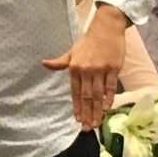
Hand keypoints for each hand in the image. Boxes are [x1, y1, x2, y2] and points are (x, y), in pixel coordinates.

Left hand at [43, 4, 128, 129]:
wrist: (106, 28)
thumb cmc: (88, 42)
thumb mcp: (71, 52)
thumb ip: (59, 62)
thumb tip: (43, 64)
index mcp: (75, 68)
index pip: (75, 91)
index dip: (76, 106)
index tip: (77, 120)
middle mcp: (86, 70)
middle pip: (86, 96)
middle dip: (86, 113)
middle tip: (86, 128)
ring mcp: (100, 69)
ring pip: (98, 94)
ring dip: (96, 109)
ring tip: (96, 123)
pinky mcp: (113, 68)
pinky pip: (110, 86)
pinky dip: (109, 97)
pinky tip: (107, 108)